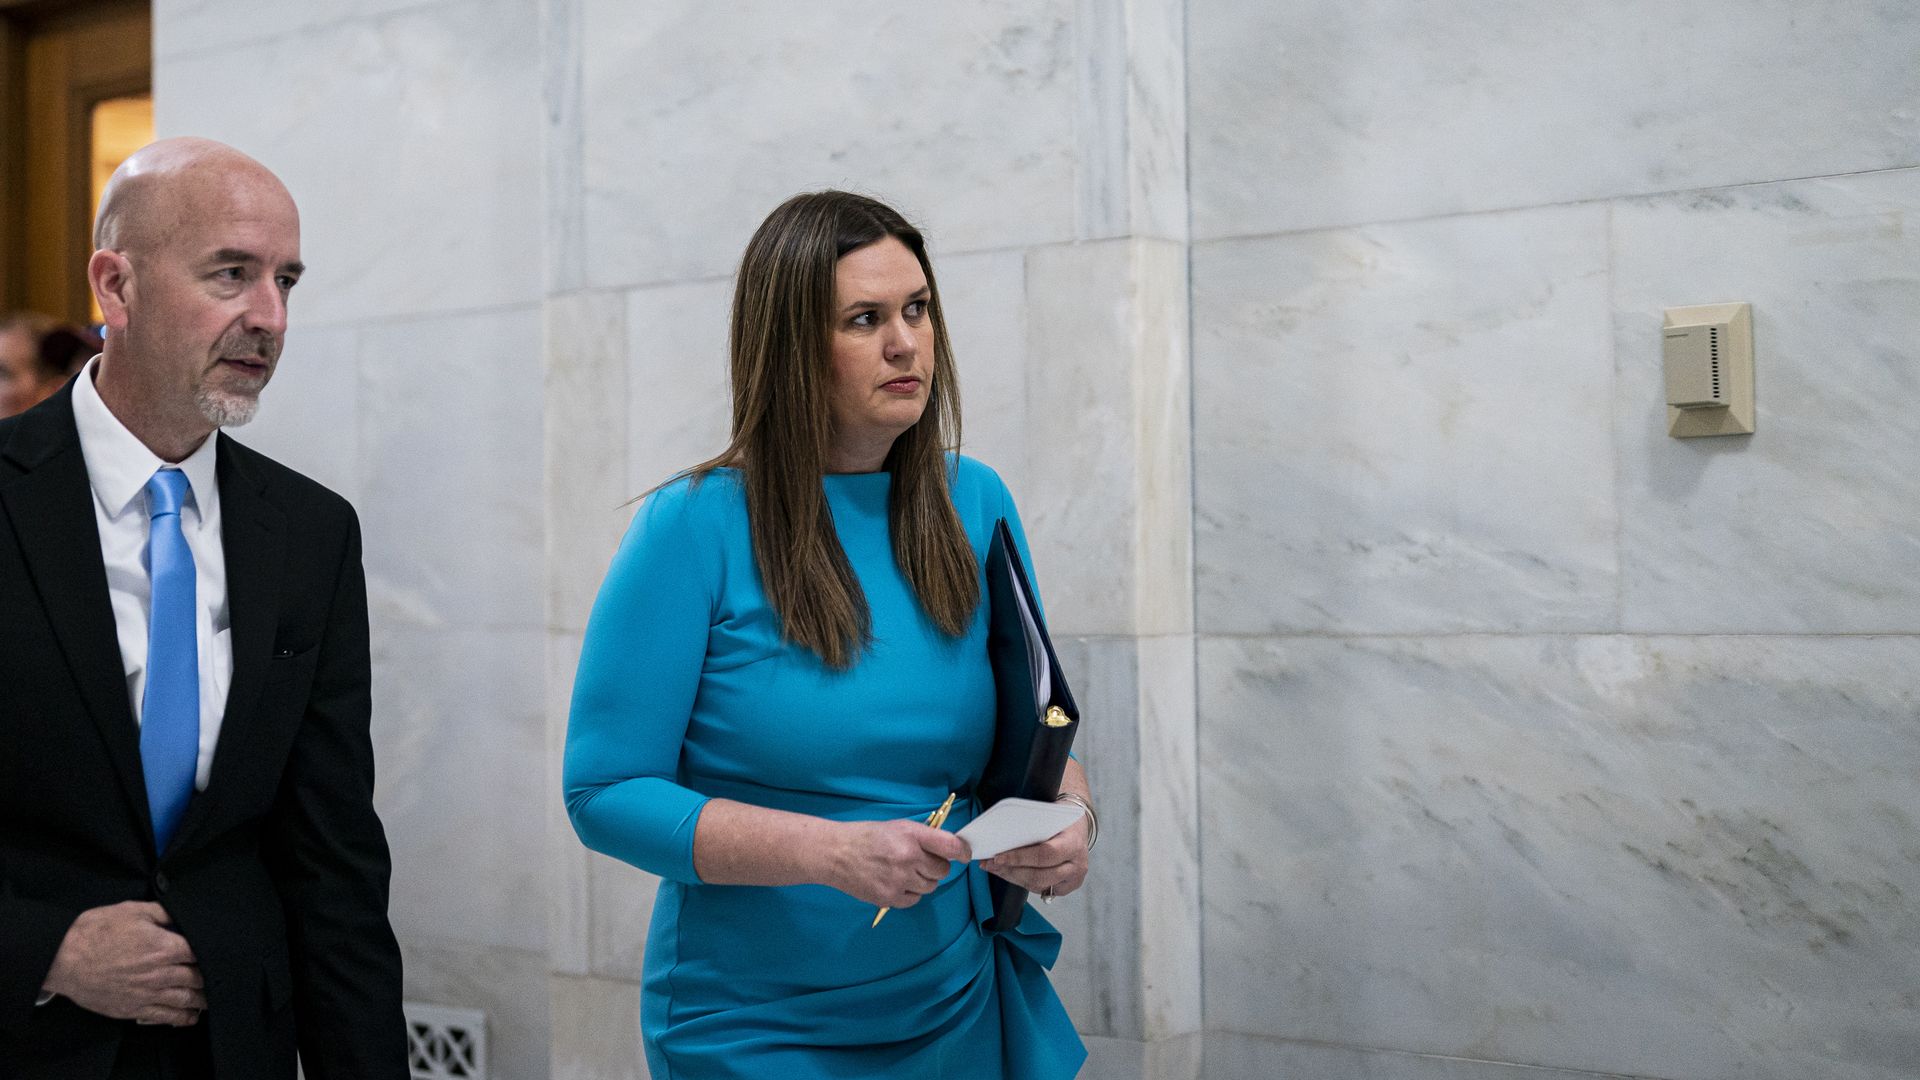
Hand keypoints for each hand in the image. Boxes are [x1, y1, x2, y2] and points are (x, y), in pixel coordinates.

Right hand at [42, 902, 204, 1025]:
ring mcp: (147, 993)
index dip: (210, 952)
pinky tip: (190, 1016)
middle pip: (197, 978)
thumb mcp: (132, 911)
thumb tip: (182, 914)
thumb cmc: (95, 932)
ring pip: (185, 999)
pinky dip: (182, 1017)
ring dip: (201, 999)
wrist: (62, 959)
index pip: (199, 952)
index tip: (216, 952)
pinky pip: (164, 1016)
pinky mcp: (132, 1008)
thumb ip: (163, 912)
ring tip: (209, 997)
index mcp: (163, 947)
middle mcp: (159, 973)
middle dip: (209, 976)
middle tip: (218, 975)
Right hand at [826, 819, 971, 908]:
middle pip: (942, 870)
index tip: (965, 855)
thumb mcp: (897, 827)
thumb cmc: (867, 836)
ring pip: (930, 887)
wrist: (835, 853)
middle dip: (936, 867)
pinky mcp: (890, 898)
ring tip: (905, 872)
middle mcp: (908, 858)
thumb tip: (949, 849)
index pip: (950, 846)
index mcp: (911, 835)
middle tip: (921, 862)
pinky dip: (910, 893)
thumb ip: (923, 837)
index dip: (962, 852)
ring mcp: (899, 880)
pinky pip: (915, 900)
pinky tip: (896, 883)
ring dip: (923, 880)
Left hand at [981, 815, 1089, 899]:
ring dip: (1012, 877)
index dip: (1019, 857)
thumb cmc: (1060, 818)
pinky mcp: (1065, 888)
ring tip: (994, 868)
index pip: (1045, 854)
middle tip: (990, 864)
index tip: (998, 856)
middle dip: (1011, 870)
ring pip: (1037, 885)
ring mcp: (1073, 879)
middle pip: (1040, 875)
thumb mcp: (1050, 815)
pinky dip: (1020, 881)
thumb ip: (1031, 827)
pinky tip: (1007, 873)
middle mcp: (1077, 865)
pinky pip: (1039, 889)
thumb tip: (1001, 838)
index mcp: (1074, 843)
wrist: (1078, 826)